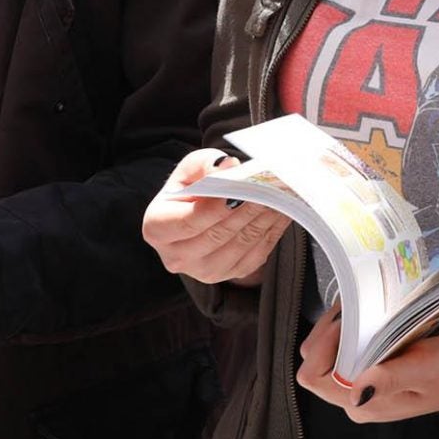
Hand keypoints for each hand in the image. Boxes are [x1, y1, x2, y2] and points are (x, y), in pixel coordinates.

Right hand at [143, 148, 290, 286]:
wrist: (199, 210)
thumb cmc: (192, 186)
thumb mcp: (193, 167)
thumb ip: (207, 164)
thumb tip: (228, 167)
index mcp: (157, 229)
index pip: (189, 221)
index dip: (216, 208)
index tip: (239, 191)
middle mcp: (176, 256)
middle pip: (217, 235)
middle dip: (246, 210)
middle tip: (269, 190)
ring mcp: (203, 271)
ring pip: (240, 245)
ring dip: (262, 220)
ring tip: (279, 198)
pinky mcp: (229, 274)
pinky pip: (255, 255)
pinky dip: (271, 232)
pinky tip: (280, 212)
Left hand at [295, 303, 438, 423]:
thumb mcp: (425, 369)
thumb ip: (389, 379)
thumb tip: (355, 392)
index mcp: (364, 404)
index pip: (314, 377)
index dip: (322, 346)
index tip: (346, 321)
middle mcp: (357, 399)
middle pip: (315, 363)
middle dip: (328, 332)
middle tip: (355, 308)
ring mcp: (363, 386)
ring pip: (328, 354)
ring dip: (339, 328)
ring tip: (363, 308)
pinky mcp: (373, 372)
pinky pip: (345, 349)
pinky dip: (351, 329)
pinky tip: (369, 316)